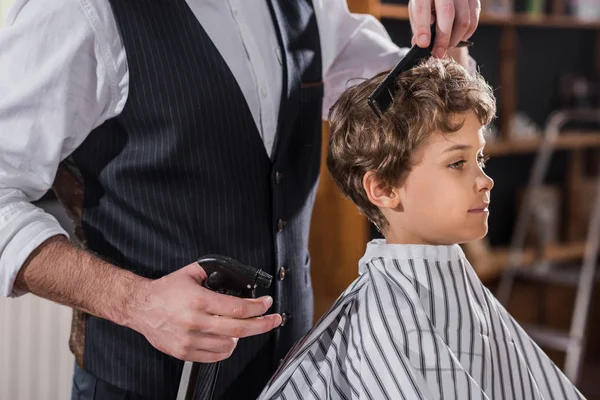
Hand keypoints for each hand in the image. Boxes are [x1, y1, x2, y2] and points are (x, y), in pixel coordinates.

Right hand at [126, 262, 281, 362]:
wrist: (139, 307)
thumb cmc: (164, 292)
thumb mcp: (190, 273)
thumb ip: (212, 272)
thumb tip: (234, 275)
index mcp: (199, 300)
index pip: (238, 308)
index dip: (258, 307)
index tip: (267, 304)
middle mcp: (195, 321)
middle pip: (239, 329)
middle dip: (262, 324)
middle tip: (273, 320)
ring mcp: (190, 339)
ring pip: (229, 345)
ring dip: (241, 337)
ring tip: (241, 327)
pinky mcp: (184, 352)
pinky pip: (215, 356)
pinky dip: (226, 349)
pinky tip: (227, 339)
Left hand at [408, 0, 479, 57]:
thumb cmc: (426, 6)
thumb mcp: (417, 14)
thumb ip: (418, 27)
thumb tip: (419, 44)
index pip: (422, 9)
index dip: (423, 28)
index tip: (423, 44)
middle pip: (447, 14)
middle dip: (443, 38)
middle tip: (438, 54)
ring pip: (463, 20)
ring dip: (455, 39)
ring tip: (446, 46)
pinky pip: (473, 21)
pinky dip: (466, 34)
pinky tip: (458, 38)